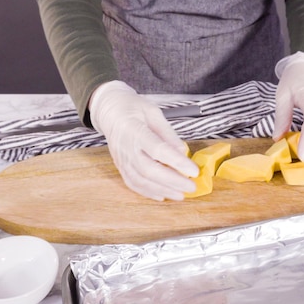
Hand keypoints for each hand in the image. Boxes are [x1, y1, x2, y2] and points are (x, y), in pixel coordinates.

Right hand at [89, 81, 198, 200]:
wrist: (109, 111)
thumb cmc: (133, 108)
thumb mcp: (153, 112)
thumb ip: (167, 133)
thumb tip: (183, 152)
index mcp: (135, 130)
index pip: (158, 150)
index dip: (177, 162)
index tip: (193, 171)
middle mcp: (126, 148)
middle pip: (149, 170)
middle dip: (172, 181)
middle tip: (191, 186)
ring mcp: (121, 159)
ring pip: (141, 180)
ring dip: (162, 190)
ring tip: (180, 195)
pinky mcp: (120, 166)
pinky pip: (133, 183)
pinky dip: (148, 192)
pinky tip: (162, 195)